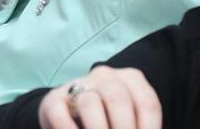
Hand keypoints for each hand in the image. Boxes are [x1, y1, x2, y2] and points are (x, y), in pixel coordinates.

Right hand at [38, 66, 161, 128]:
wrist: (75, 117)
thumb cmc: (113, 122)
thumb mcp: (131, 120)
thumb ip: (138, 126)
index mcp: (130, 80)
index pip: (147, 103)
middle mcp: (105, 76)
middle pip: (118, 99)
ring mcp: (77, 84)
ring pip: (89, 103)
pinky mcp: (53, 98)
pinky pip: (59, 114)